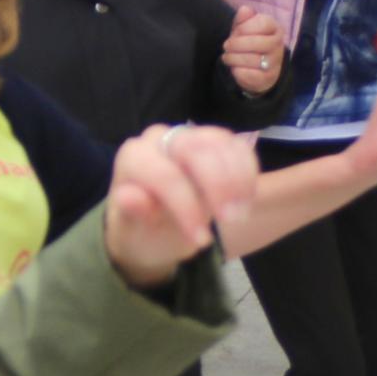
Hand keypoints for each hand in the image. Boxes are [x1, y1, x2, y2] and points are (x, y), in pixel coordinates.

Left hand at [103, 122, 258, 286]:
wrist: (158, 227)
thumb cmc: (144, 231)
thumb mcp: (136, 233)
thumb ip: (134, 214)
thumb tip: (129, 198)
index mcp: (134, 157)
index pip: (164, 174)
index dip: (186, 206)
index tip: (202, 240)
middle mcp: (160, 138)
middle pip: (195, 149)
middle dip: (218, 185)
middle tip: (232, 220)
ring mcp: (190, 135)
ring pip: (221, 142)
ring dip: (238, 178)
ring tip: (241, 213)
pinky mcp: (215, 141)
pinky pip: (237, 146)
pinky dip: (248, 171)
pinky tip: (247, 198)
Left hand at [218, 1, 284, 92]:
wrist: (256, 69)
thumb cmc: (248, 42)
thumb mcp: (244, 28)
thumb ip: (243, 19)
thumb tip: (244, 10)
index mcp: (274, 28)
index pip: (263, 24)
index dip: (245, 27)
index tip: (235, 32)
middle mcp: (278, 45)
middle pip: (259, 42)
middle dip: (237, 44)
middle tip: (226, 46)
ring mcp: (275, 62)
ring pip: (254, 60)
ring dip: (234, 58)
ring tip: (227, 57)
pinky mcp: (268, 78)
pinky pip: (251, 74)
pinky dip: (238, 71)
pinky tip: (234, 68)